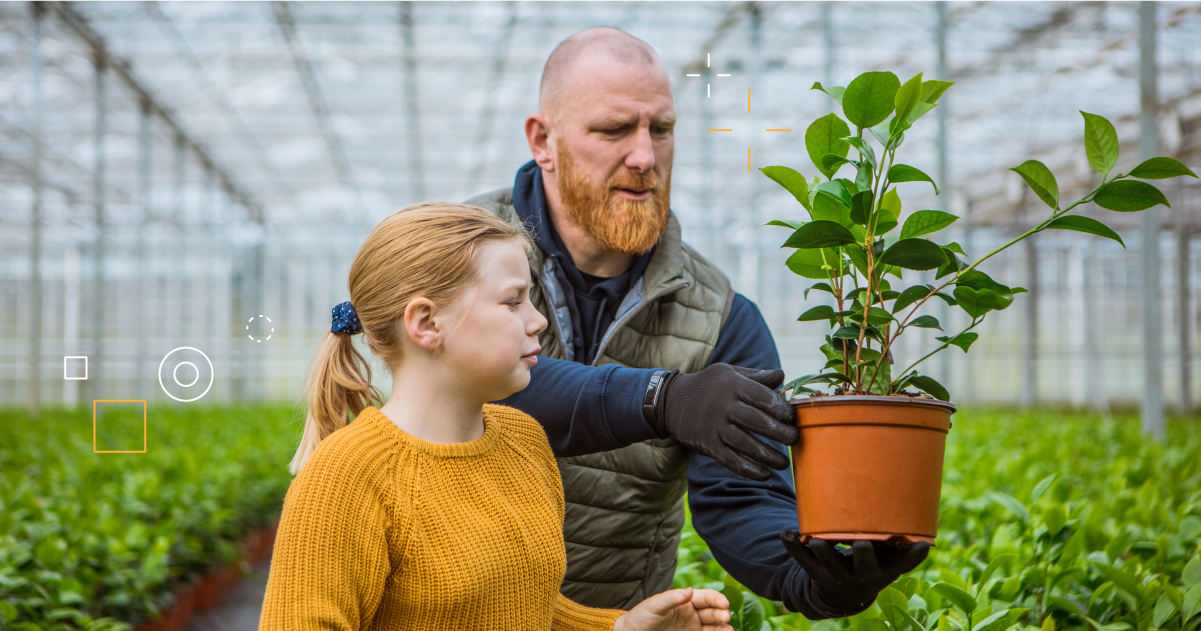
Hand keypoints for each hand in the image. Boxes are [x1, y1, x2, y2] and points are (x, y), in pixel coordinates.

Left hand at [613, 587, 732, 630]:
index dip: (717, 599)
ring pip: (714, 627)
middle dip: (721, 613)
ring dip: (723, 628)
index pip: (706, 597)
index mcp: (686, 601)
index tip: (724, 603)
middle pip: (713, 613)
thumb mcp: (655, 605)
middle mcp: (693, 614)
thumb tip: (689, 590)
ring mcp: (693, 628)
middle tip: (726, 616)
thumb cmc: (642, 616)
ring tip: (730, 630)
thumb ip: (671, 598)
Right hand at [652, 364, 798, 480]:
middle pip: (755, 421)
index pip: (761, 396)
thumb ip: (756, 377)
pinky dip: (748, 469)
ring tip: (784, 463)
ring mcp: (714, 427)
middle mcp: (723, 406)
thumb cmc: (708, 385)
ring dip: (767, 455)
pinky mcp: (707, 444)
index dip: (780, 407)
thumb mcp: (729, 373)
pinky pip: (729, 459)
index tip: (791, 416)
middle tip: (795, 439)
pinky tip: (764, 474)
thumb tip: (782, 376)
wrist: (671, 401)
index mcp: (732, 385)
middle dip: (779, 432)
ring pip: (744, 443)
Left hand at [781, 533, 929, 614]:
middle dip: (864, 557)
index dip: (913, 557)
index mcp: (885, 570)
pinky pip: (803, 560)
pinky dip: (794, 547)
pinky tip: (786, 534)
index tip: (923, 545)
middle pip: (865, 567)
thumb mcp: (888, 556)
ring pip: (830, 565)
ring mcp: (838, 575)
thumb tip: (918, 500)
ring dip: (824, 552)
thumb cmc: (872, 562)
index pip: (903, 565)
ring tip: (817, 540)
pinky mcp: (816, 571)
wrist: (845, 594)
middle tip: (862, 544)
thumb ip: (898, 537)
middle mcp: (863, 574)